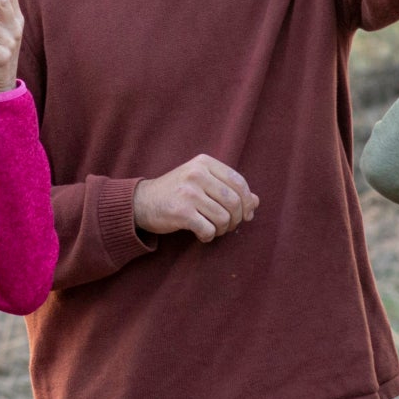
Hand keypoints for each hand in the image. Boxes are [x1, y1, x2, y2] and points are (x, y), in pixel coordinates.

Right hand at [132, 154, 257, 241]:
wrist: (142, 202)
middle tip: (228, 225)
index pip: (239, 182)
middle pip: (234, 201)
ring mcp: (188, 192)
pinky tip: (202, 235)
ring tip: (213, 229)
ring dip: (222, 229)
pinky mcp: (180, 211)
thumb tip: (256, 202)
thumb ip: (229, 189)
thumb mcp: (202, 183)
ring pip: (223, 218)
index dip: (248, 201)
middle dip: (236, 219)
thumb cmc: (177, 192)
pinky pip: (208, 229)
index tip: (247, 214)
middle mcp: (197, 174)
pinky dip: (209, 236)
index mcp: (204, 163)